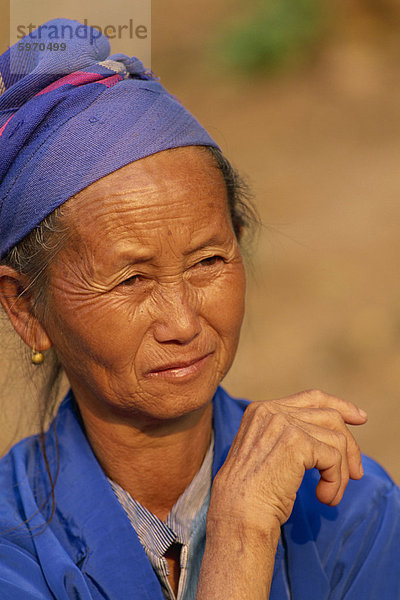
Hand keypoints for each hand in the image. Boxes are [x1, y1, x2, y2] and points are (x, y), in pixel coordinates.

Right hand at [209, 389, 366, 531]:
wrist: (238, 513)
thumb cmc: (251, 493)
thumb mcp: (268, 452)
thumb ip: (292, 435)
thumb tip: (336, 435)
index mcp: (262, 410)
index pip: (311, 397)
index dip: (339, 405)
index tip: (359, 417)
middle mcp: (271, 410)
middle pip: (330, 417)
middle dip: (349, 446)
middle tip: (357, 473)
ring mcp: (284, 424)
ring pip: (336, 440)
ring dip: (340, 473)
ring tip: (329, 496)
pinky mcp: (296, 442)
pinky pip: (334, 458)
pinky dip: (336, 482)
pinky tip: (324, 498)